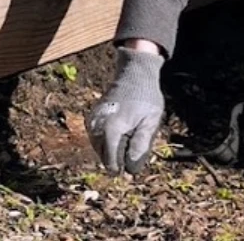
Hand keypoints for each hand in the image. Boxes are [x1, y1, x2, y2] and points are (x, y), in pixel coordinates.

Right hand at [87, 45, 164, 173]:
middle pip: (104, 157)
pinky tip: (120, 136)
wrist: (133, 73)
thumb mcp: (151, 121)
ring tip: (128, 141)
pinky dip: (106, 143)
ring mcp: (92, 121)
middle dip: (117, 161)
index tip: (132, 170)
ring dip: (111, 152)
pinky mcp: (92, 117)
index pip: (111, 162)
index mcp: (111, 129)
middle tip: (133, 152)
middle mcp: (97, 126)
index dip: (123, 169)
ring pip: (99, 149)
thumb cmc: (146, 97)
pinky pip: (96, 139)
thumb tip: (131, 167)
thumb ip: (141, 145)